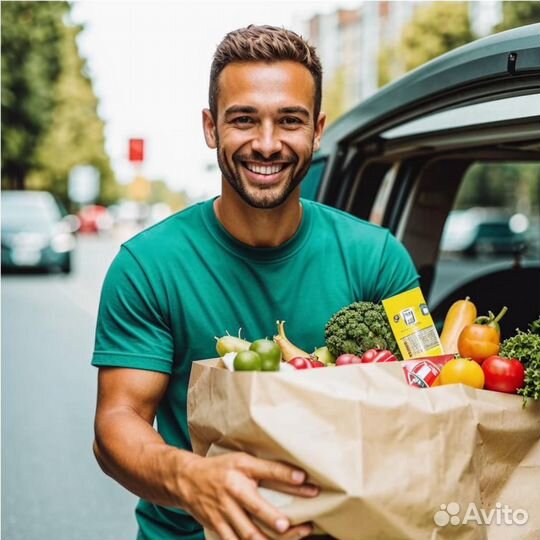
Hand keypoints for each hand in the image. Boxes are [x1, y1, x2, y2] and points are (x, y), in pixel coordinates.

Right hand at [178, 452, 318, 539]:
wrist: (188, 480)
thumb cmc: (222, 469)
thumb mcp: (243, 461)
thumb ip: (268, 469)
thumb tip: (300, 476)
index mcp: (240, 471)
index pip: (267, 472)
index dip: (286, 476)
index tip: (305, 479)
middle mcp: (232, 492)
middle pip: (256, 508)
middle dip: (274, 518)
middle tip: (290, 524)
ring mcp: (224, 513)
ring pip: (248, 533)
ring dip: (269, 539)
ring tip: (290, 537)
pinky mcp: (219, 529)